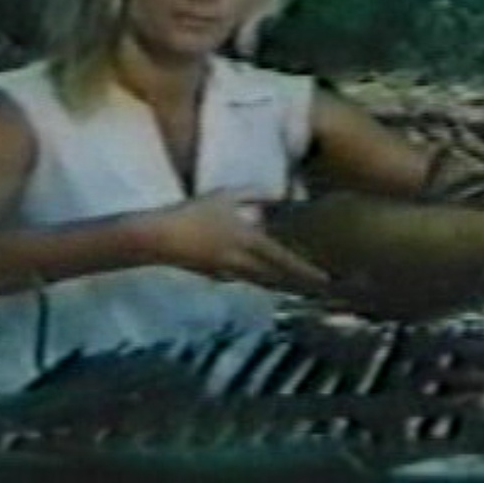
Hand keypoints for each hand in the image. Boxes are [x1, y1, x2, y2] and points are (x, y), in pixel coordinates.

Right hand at [140, 190, 329, 292]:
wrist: (158, 237)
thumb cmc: (192, 211)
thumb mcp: (225, 195)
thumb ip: (253, 194)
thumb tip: (278, 194)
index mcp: (247, 241)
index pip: (283, 259)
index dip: (305, 270)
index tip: (325, 280)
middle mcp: (241, 262)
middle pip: (277, 278)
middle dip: (299, 284)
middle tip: (320, 289)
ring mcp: (227, 272)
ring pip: (262, 282)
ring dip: (282, 285)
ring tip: (301, 287)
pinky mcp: (215, 276)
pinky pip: (242, 278)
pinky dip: (257, 278)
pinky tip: (266, 278)